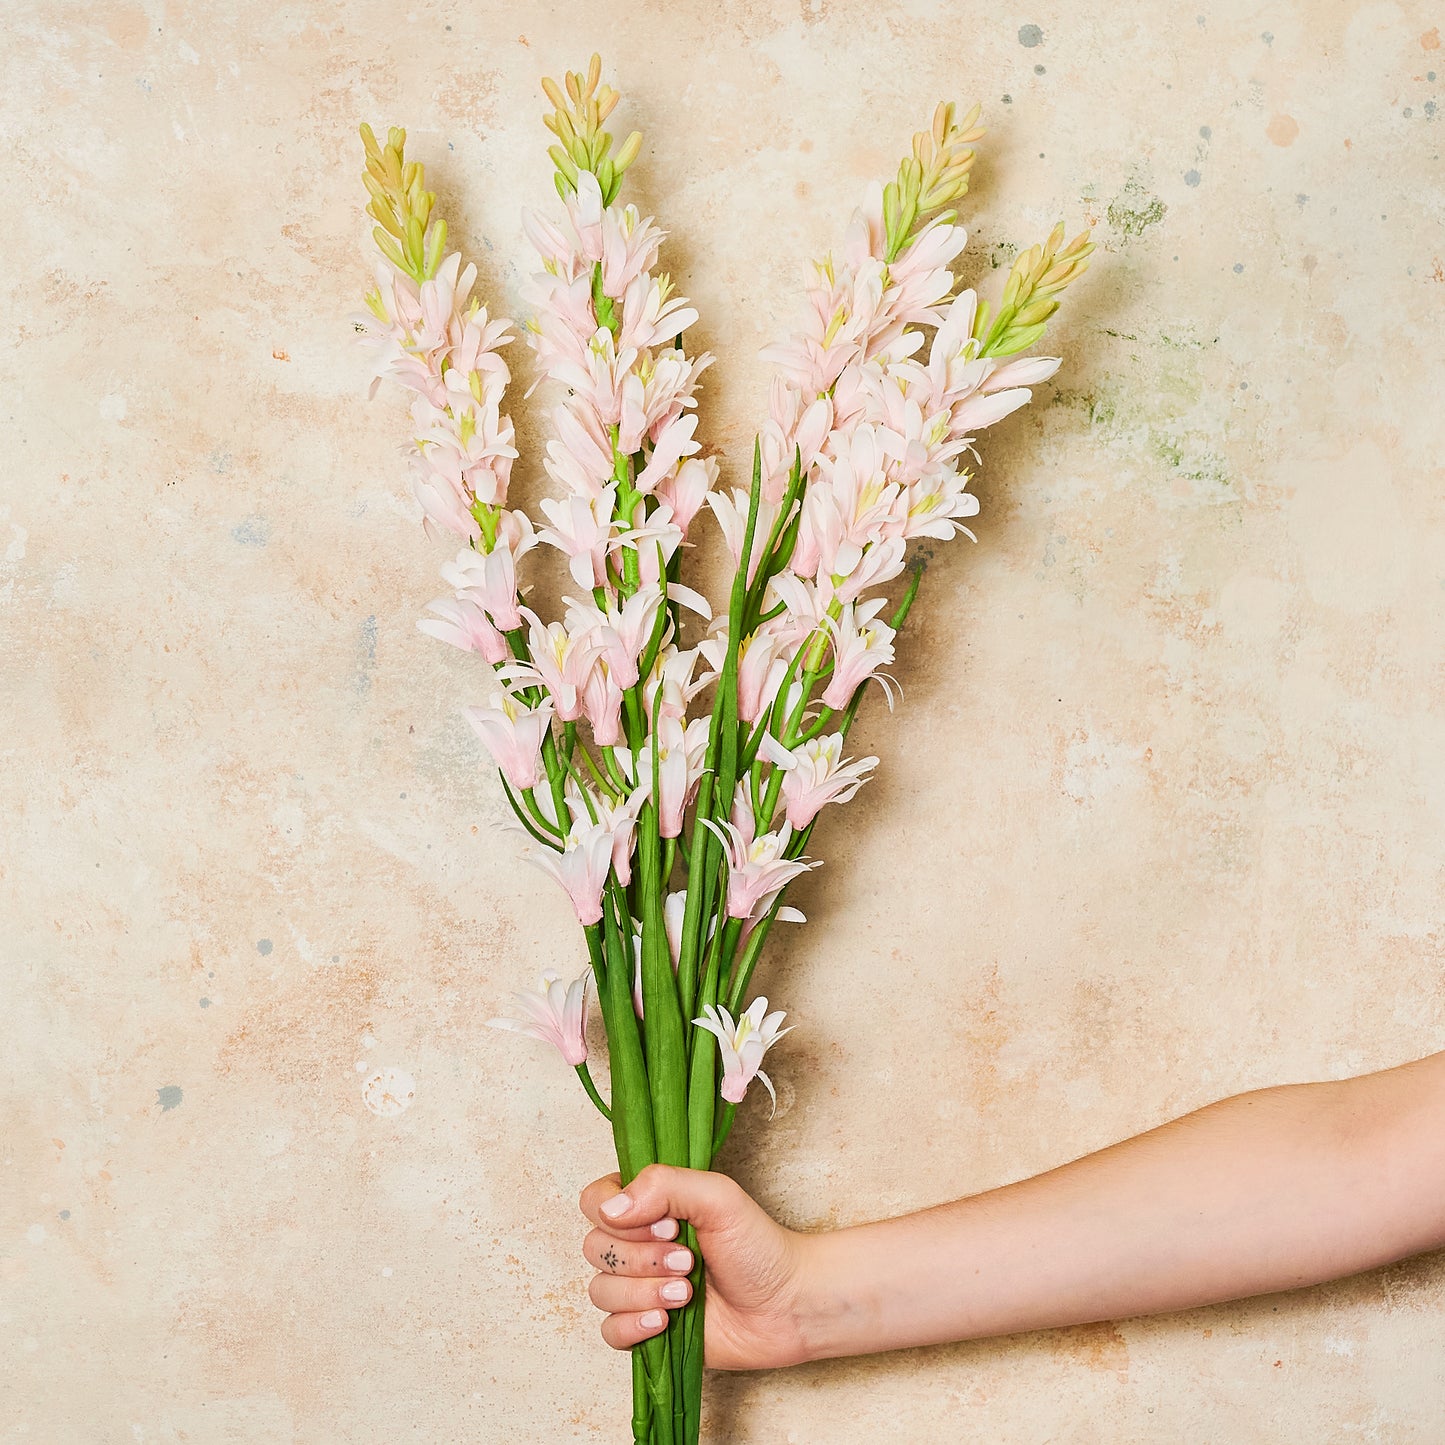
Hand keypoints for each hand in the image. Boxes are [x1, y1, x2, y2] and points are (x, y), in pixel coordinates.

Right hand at [579, 1163, 812, 1369]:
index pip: (595, 1200)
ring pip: (601, 1290)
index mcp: (648, 1205)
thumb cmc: (759, 1245)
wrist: (787, 1306)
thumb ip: (663, 1185)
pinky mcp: (645, 1329)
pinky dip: (633, 1325)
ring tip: (686, 1293)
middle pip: (595, 1248)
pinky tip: (666, 1321)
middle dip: (642, 1258)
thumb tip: (611, 1208)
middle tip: (688, 1260)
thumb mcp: (718, 1197)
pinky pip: (609, 1331)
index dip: (619, 1216)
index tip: (667, 1224)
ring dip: (644, 1292)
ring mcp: (639, 1288)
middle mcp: (637, 1244)